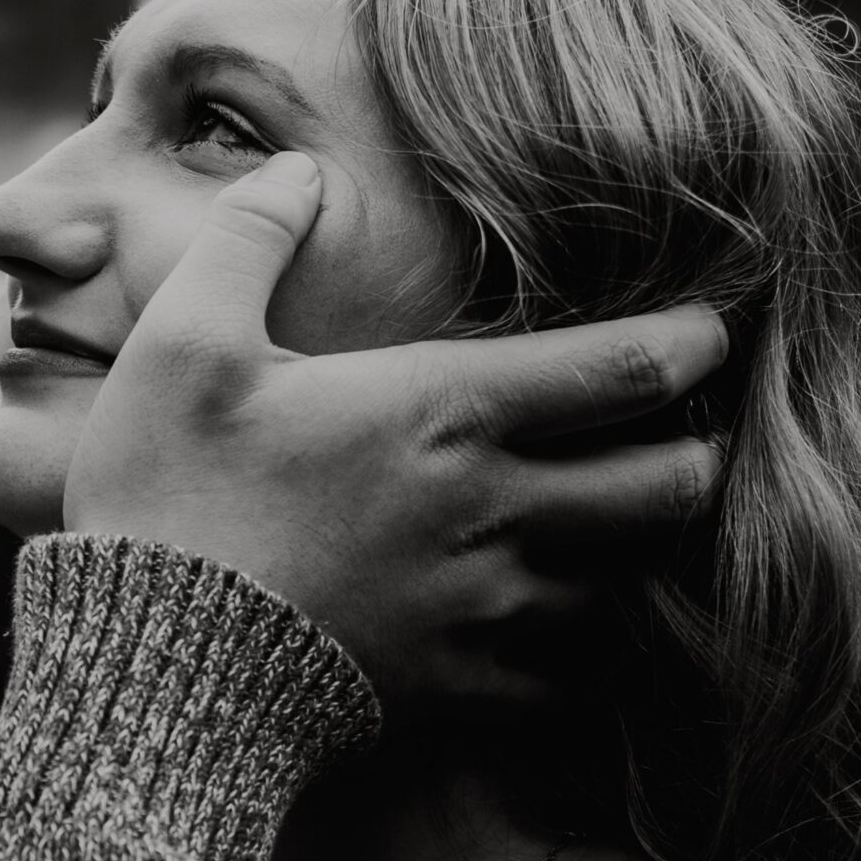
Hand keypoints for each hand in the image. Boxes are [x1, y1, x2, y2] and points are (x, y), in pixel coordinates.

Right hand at [63, 152, 726, 710]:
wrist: (144, 671)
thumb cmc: (165, 496)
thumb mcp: (184, 342)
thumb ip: (251, 238)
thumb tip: (297, 167)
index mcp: (441, 410)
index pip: (618, 370)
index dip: (689, 344)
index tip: (716, 332)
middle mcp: (489, 510)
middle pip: (663, 487)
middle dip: (700, 454)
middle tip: (695, 433)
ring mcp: (482, 612)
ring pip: (627, 585)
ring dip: (643, 552)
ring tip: (638, 526)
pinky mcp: (456, 693)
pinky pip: (568, 683)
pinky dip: (589, 657)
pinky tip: (573, 637)